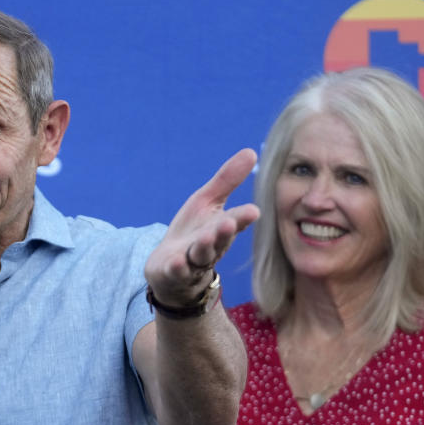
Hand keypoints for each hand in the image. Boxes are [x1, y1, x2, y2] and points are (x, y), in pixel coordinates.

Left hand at [145, 149, 260, 305]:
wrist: (170, 269)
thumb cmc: (193, 232)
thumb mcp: (207, 202)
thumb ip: (227, 181)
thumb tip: (252, 152)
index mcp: (221, 228)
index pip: (234, 221)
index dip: (242, 217)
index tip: (253, 211)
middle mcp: (210, 246)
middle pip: (219, 240)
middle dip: (224, 232)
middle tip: (229, 223)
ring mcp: (192, 261)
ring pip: (200, 255)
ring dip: (203, 247)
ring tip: (205, 238)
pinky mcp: (173, 272)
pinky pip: (177, 271)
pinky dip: (177, 267)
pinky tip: (176, 261)